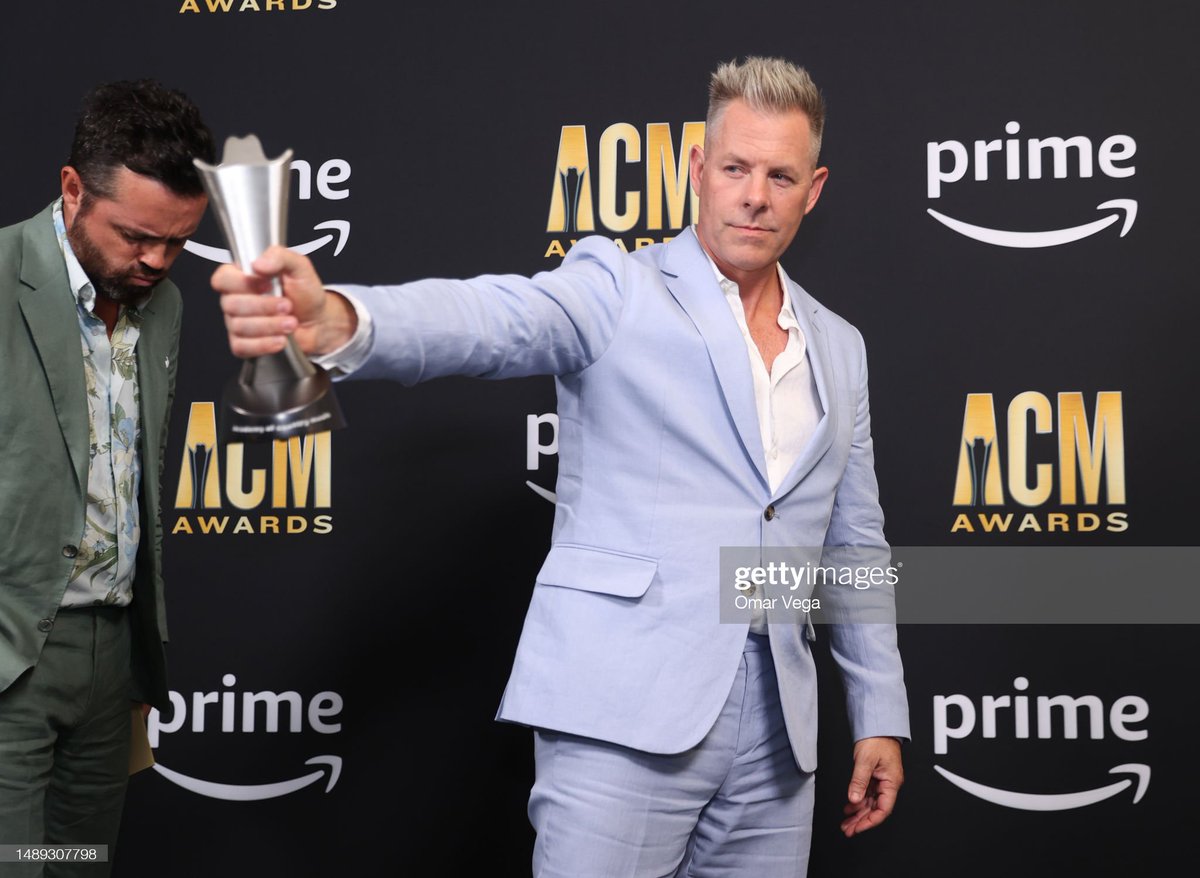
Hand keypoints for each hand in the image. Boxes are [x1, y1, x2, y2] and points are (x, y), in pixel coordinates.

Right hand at [210, 245, 356, 357]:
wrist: (319, 321)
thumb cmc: (305, 293)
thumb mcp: (299, 267)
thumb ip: (280, 256)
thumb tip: (258, 263)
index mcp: (243, 277)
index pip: (222, 279)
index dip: (242, 283)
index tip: (267, 285)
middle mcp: (235, 299)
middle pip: (231, 305)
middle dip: (264, 307)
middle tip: (287, 306)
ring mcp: (236, 322)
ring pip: (239, 327)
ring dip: (270, 326)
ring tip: (291, 322)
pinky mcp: (244, 343)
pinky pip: (241, 347)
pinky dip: (264, 344)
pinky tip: (281, 340)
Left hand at [840, 736, 903, 836]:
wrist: (878, 724)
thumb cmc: (877, 739)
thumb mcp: (865, 760)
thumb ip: (859, 781)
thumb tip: (854, 799)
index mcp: (892, 782)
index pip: (883, 809)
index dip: (870, 821)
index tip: (858, 828)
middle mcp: (888, 783)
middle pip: (875, 808)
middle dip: (861, 821)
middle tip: (848, 829)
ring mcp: (882, 780)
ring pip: (870, 802)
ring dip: (858, 813)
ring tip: (846, 822)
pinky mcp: (875, 776)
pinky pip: (867, 794)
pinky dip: (858, 801)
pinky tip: (849, 807)